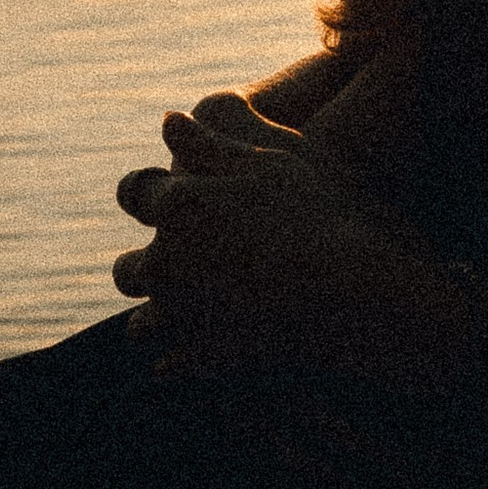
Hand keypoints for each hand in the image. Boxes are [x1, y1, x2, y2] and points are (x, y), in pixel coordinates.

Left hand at [112, 97, 474, 386]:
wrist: (360, 292)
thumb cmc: (323, 214)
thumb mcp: (271, 162)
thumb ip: (210, 143)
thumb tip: (168, 121)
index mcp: (177, 206)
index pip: (134, 192)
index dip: (151, 192)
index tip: (175, 195)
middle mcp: (165, 263)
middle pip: (127, 268)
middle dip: (148, 262)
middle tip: (188, 258)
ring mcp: (183, 317)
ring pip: (141, 324)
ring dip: (159, 315)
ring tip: (195, 308)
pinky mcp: (205, 360)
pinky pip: (170, 367)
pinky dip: (183, 359)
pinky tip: (210, 348)